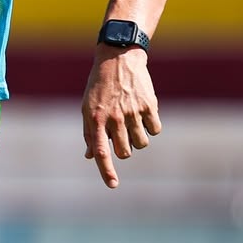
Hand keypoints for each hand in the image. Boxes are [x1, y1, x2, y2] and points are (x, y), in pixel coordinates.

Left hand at [81, 47, 160, 188]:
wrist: (118, 58)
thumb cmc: (100, 86)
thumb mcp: (87, 107)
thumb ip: (90, 133)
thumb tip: (90, 156)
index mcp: (96, 119)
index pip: (101, 152)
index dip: (107, 171)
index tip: (113, 185)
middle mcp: (114, 117)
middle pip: (124, 152)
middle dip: (124, 149)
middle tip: (121, 134)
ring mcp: (132, 111)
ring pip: (141, 144)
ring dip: (138, 139)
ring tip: (132, 122)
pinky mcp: (148, 105)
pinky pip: (155, 130)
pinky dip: (151, 127)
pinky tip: (144, 114)